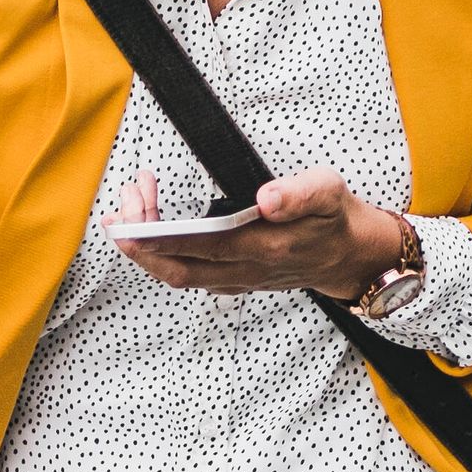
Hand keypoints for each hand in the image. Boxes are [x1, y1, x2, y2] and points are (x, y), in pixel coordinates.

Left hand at [122, 173, 416, 303]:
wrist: (351, 256)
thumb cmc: (335, 218)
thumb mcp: (328, 191)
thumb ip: (298, 194)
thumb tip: (266, 198)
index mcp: (264, 247)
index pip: (198, 247)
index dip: (157, 238)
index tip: (128, 221)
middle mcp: (246, 271)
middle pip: (176, 269)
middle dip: (139, 242)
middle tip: (120, 209)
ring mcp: (238, 280)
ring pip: (178, 275)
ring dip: (147, 249)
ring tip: (128, 209)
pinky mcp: (234, 280)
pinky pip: (188, 275)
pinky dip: (162, 255)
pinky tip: (150, 230)